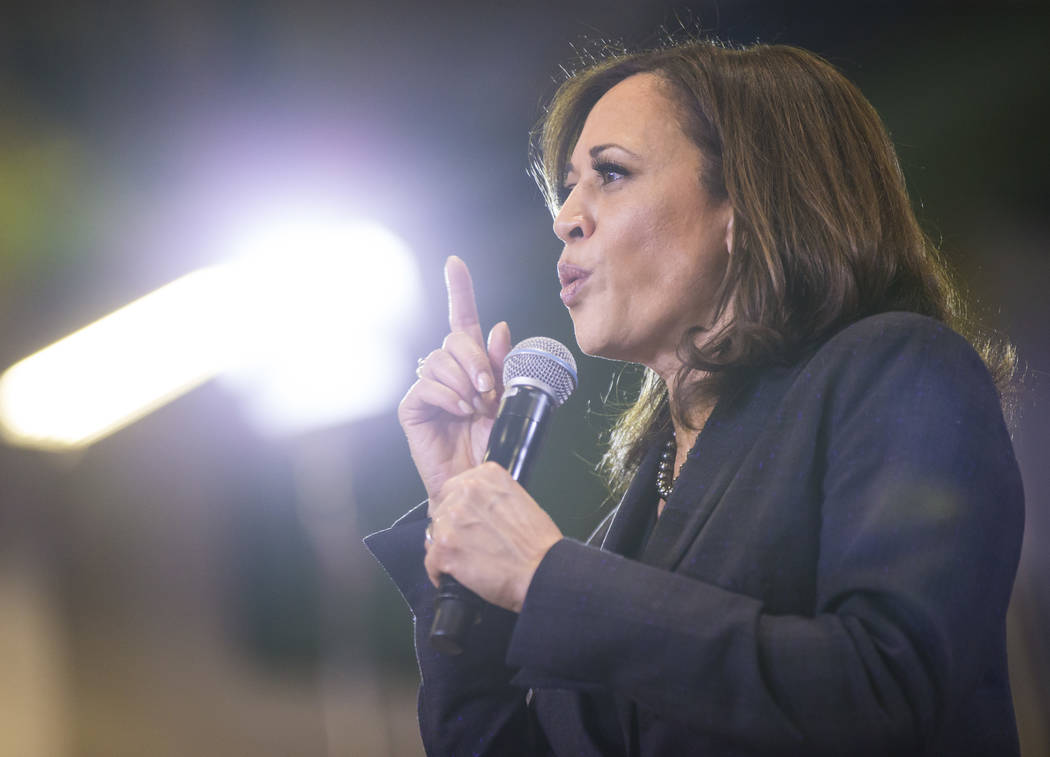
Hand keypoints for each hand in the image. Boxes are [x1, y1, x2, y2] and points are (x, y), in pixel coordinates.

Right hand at [398, 256, 511, 500]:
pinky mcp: (412, 407)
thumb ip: (503, 365)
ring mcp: (427, 388)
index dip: (459, 290)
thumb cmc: (494, 443)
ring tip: (475, 407)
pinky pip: (427, 384)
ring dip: (464, 382)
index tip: (454, 263)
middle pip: (454, 339)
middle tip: (489, 390)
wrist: (480, 480)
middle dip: (476, 360)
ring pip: (440, 360)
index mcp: (471, 365)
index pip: (463, 320)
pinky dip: (448, 396)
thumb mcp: (509, 399)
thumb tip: (498, 327)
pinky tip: (460, 412)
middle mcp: (447, 371)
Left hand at [424, 462, 562, 612]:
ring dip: (447, 549)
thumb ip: (492, 497)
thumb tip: (474, 508)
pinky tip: (456, 577)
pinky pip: (430, 561)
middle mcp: (466, 491)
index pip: (454, 488)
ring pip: (434, 535)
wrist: (542, 571)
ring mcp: (452, 519)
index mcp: (486, 475)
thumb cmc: (538, 542)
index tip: (468, 522)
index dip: (460, 509)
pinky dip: (440, 572)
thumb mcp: (519, 499)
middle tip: (470, 545)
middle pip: (442, 511)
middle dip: (452, 528)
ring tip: (466, 562)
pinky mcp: (444, 548)